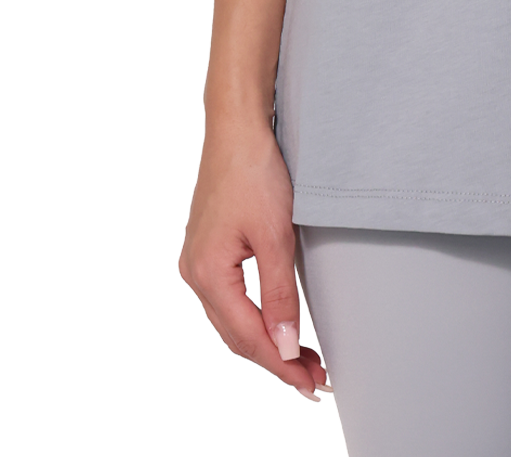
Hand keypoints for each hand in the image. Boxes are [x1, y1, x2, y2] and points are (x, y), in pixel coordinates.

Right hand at [179, 118, 329, 400]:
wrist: (237, 127)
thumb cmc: (253, 171)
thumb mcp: (275, 236)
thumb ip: (279, 295)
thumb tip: (285, 346)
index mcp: (207, 273)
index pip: (247, 336)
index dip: (280, 364)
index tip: (311, 384)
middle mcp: (196, 272)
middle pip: (237, 334)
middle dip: (276, 359)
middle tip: (315, 378)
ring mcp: (200, 261)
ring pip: (233, 319)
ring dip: (266, 341)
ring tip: (303, 359)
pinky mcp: (211, 249)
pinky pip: (230, 299)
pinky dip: (255, 318)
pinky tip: (276, 324)